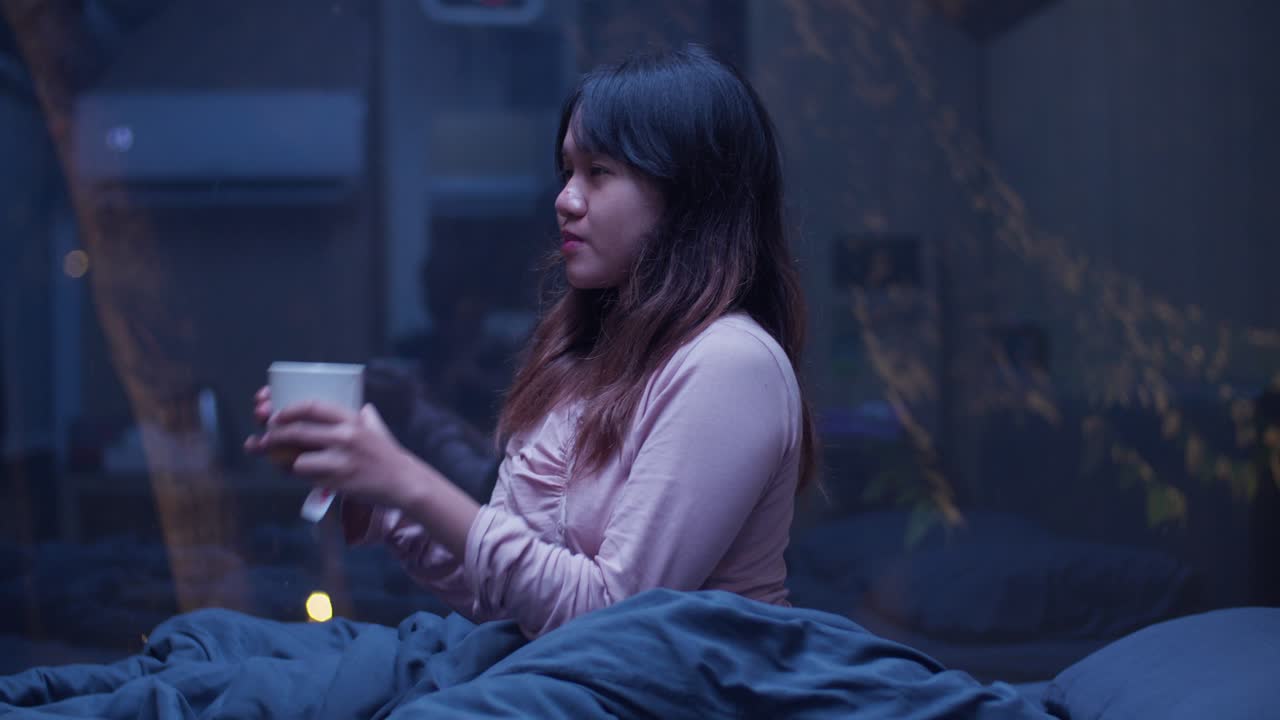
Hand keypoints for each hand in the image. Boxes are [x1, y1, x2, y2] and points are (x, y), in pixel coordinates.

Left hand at [245, 400, 421, 509]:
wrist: (404, 482)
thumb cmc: (387, 454)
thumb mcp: (375, 428)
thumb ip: (361, 416)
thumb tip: (351, 408)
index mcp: (352, 419)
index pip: (312, 406)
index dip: (288, 409)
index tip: (276, 414)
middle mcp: (346, 437)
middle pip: (297, 431)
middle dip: (274, 435)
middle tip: (264, 439)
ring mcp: (341, 460)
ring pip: (297, 459)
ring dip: (284, 460)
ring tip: (278, 459)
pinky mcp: (338, 481)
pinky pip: (307, 478)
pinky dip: (297, 475)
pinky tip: (296, 473)